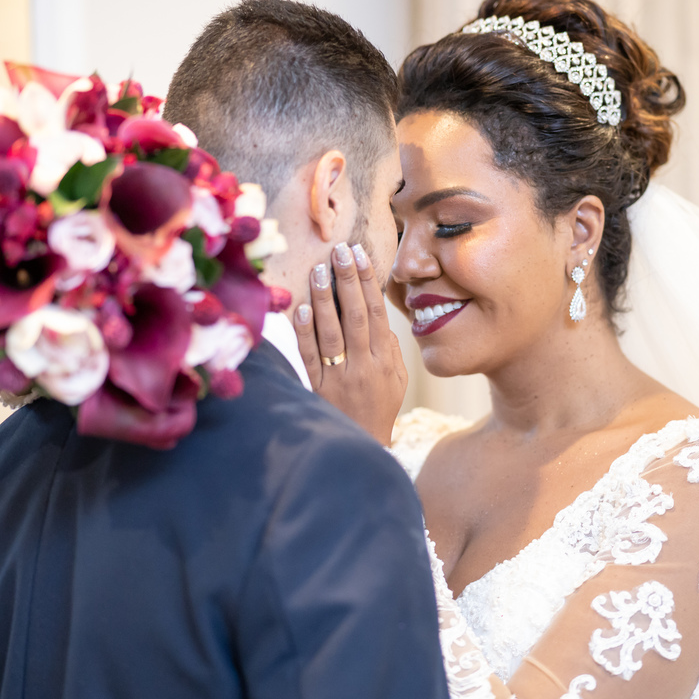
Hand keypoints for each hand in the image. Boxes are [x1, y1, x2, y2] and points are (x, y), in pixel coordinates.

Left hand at [294, 242, 407, 445]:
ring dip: (325, 299)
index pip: (376, 313)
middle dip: (348, 280)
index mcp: (384, 361)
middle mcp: (363, 367)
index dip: (368, 282)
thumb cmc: (379, 409)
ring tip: (319, 270)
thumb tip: (380, 318)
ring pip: (331, 332)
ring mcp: (338, 378)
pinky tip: (300, 309)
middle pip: (355, 316)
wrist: (361, 447)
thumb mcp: (397, 380)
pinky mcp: (317, 389)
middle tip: (339, 251)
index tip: (359, 255)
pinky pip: (309, 357)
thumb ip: (391, 348)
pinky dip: (304, 332)